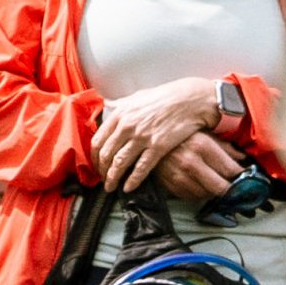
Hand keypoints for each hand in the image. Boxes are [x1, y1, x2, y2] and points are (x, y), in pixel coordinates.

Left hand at [92, 77, 218, 191]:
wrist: (191, 99)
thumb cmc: (166, 97)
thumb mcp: (138, 96)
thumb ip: (121, 103)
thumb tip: (108, 104)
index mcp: (120, 115)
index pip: (97, 141)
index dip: (94, 158)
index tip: (96, 165)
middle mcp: (127, 126)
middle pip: (105, 155)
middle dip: (101, 171)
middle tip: (103, 179)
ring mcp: (142, 137)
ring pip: (119, 163)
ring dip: (112, 179)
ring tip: (111, 187)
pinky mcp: (158, 147)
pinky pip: (140, 168)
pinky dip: (132, 181)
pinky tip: (128, 188)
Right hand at [153, 132, 245, 200]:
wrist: (147, 139)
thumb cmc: (178, 135)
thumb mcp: (203, 133)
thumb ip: (225, 146)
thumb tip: (242, 158)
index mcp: (202, 146)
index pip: (231, 169)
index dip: (242, 176)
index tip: (246, 178)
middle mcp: (190, 163)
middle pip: (221, 187)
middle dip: (230, 189)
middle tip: (235, 187)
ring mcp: (179, 176)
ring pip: (206, 195)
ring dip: (214, 192)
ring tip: (216, 184)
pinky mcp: (170, 186)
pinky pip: (191, 198)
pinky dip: (198, 194)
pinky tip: (200, 186)